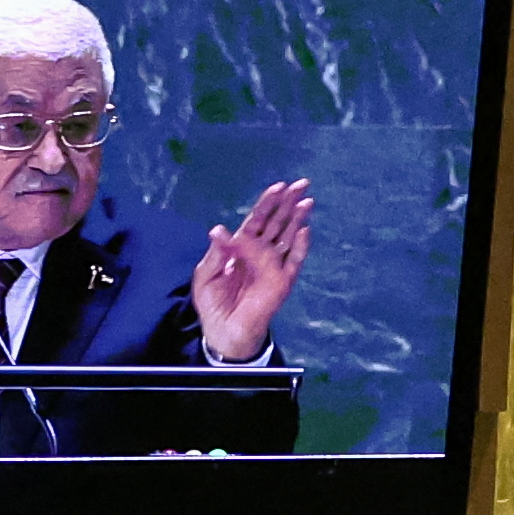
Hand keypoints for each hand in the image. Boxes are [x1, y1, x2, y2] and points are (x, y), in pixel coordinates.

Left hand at [192, 178, 317, 364]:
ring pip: (289, 236)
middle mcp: (260, 252)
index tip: (278, 187)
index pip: (257, 219)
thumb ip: (216, 252)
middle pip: (277, 222)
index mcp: (241, 247)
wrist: (225, 331)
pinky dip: (300, 247)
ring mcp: (273, 266)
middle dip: (289, 203)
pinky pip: (294, 262)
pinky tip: (305, 231)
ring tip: (307, 201)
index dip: (267, 203)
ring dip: (298, 218)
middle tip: (301, 183)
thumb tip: (219, 229)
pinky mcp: (282, 282)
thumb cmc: (213, 303)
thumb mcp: (206, 275)